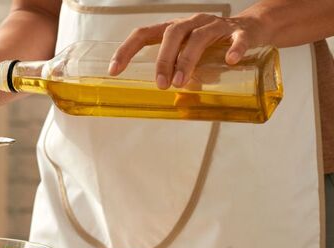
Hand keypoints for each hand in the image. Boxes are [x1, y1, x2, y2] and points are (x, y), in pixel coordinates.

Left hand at [108, 13, 265, 88]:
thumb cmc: (214, 47)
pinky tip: (231, 61)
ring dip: (187, 60)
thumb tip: (172, 104)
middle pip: (172, 34)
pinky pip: (238, 38)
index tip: (113, 71)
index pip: (144, 34)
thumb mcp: (192, 59)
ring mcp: (216, 25)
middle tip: (160, 85)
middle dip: (163, 60)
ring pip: (198, 37)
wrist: (254, 28)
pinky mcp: (241, 31)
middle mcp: (192, 23)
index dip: (126, 50)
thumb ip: (181, 75)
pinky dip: (235, 48)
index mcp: (175, 30)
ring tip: (181, 83)